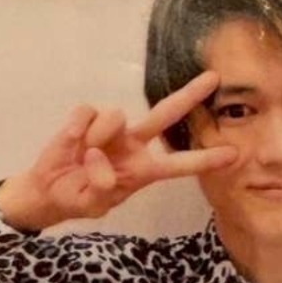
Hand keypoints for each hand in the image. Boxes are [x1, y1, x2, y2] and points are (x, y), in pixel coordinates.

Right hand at [0, 70, 237, 231]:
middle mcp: (133, 144)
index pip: (178, 164)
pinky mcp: (86, 118)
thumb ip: (100, 188)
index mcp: (142, 170)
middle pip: (165, 114)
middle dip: (190, 95)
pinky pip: (87, 112)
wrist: (47, 192)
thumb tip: (99, 160)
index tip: (234, 155)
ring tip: (83, 157)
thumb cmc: (79, 197)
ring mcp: (111, 129)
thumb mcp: (94, 204)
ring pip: (115, 115)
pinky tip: (71, 142)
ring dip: (97, 138)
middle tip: (214, 78)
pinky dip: (76, 128)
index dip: (204, 160)